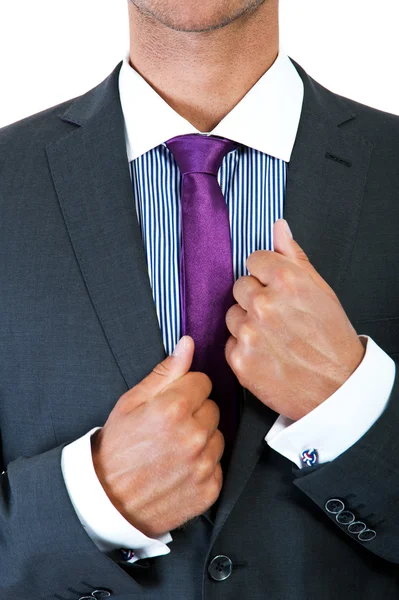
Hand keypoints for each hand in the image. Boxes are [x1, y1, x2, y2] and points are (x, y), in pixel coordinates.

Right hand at [91, 336, 223, 537]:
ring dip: (202, 439)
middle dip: (195, 413)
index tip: (170, 404)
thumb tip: (188, 344)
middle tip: (169, 428)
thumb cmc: (117, 448)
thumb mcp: (131, 403)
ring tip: (174, 450)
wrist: (109, 501)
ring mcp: (204, 464)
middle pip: (213, 408)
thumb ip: (165, 372)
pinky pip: (218, 465)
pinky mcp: (210, 489)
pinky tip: (180, 469)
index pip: (203, 381)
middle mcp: (194, 435)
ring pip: (218, 436)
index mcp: (175, 408)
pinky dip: (203, 466)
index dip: (185, 390)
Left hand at [225, 218, 365, 420]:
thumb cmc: (332, 338)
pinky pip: (229, 343)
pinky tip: (266, 355)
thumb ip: (293, 256)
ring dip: (246, 323)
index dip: (266, 275)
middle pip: (240, 286)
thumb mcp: (320, 290)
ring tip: (273, 338)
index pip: (254, 260)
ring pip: (231, 315)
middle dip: (255, 298)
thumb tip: (278, 226)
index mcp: (286, 280)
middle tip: (278, 317)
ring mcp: (249, 333)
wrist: (337, 388)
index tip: (276, 289)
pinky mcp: (240, 360)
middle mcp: (264, 303)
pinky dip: (244, 349)